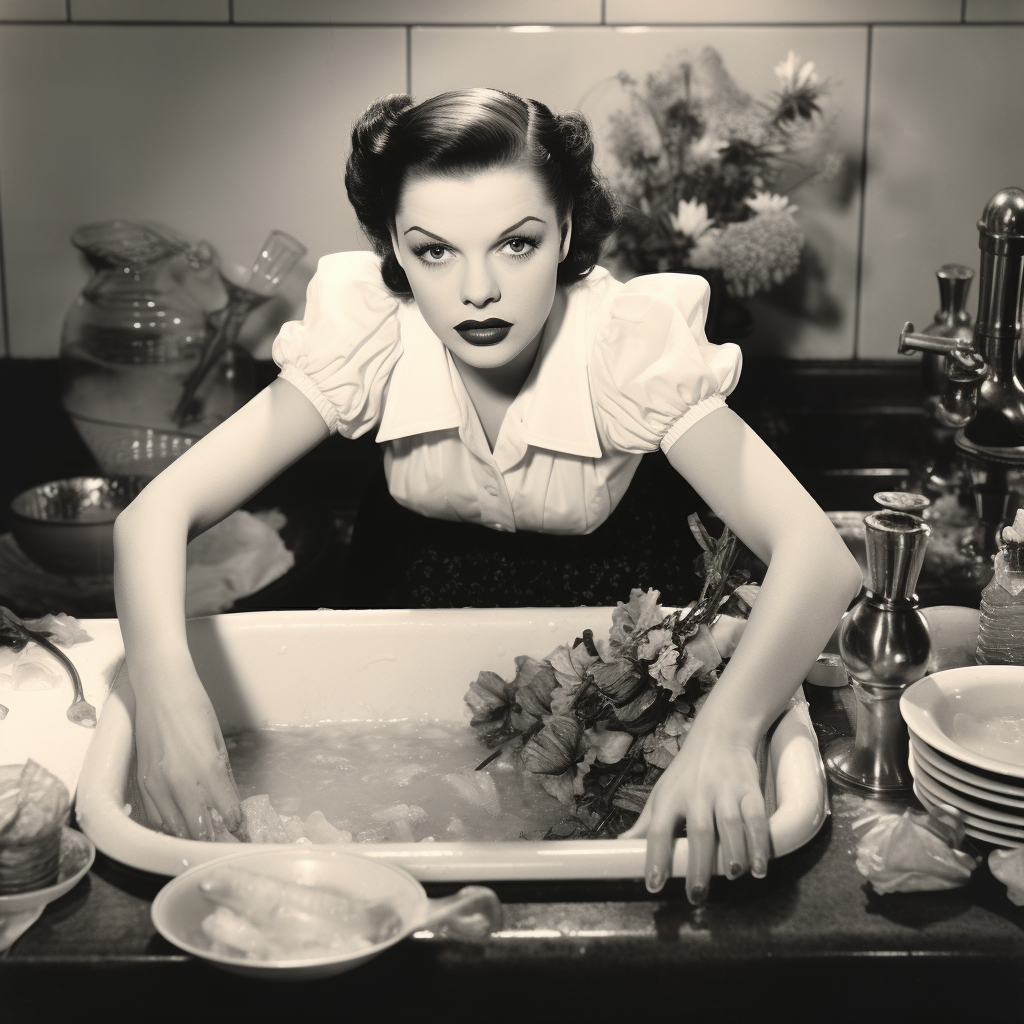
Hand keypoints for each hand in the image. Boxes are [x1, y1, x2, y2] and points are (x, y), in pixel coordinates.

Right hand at [131, 663, 240, 840]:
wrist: (161, 689)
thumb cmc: (194, 706)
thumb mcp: (218, 740)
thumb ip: (223, 775)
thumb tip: (229, 800)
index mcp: (207, 769)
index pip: (227, 812)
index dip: (238, 827)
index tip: (244, 833)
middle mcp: (181, 782)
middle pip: (198, 829)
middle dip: (213, 840)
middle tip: (225, 842)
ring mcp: (157, 785)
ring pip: (174, 829)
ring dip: (190, 837)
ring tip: (204, 840)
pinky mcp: (142, 783)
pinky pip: (155, 817)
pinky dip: (169, 826)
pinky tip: (180, 826)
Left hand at [620, 713, 769, 904]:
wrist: (721, 733)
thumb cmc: (688, 771)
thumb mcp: (662, 792)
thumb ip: (645, 823)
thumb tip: (621, 846)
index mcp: (670, 797)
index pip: (658, 829)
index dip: (655, 857)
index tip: (654, 885)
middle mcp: (696, 793)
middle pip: (698, 830)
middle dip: (698, 864)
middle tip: (697, 895)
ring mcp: (725, 791)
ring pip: (729, 824)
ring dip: (732, 853)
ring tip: (731, 876)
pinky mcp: (749, 790)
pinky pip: (755, 818)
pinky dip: (758, 843)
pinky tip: (757, 867)